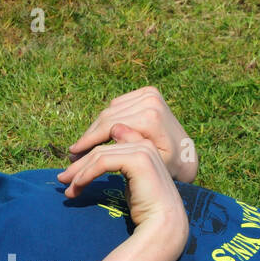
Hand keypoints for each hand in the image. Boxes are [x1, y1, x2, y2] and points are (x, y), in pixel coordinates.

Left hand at [56, 126, 187, 245]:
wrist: (165, 225)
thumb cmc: (147, 208)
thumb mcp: (130, 182)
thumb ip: (118, 164)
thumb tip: (96, 155)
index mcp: (143, 145)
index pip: (108, 142)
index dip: (87, 152)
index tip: (72, 170)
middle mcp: (144, 143)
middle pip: (101, 148)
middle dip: (78, 164)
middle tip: (62, 179)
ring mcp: (143, 149)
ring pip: (99, 155)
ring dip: (78, 172)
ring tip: (68, 189)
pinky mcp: (138, 160)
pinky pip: (102, 162)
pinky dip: (86, 175)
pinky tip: (77, 188)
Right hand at [66, 85, 197, 183]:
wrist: (187, 156)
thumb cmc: (171, 167)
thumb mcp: (154, 163)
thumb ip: (134, 148)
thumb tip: (114, 131)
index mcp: (151, 115)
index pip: (109, 127)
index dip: (89, 142)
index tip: (74, 157)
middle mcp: (150, 99)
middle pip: (107, 117)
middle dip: (88, 137)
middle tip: (72, 156)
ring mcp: (149, 94)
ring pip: (109, 111)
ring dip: (94, 130)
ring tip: (81, 149)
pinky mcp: (147, 93)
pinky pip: (116, 106)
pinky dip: (105, 122)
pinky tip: (96, 138)